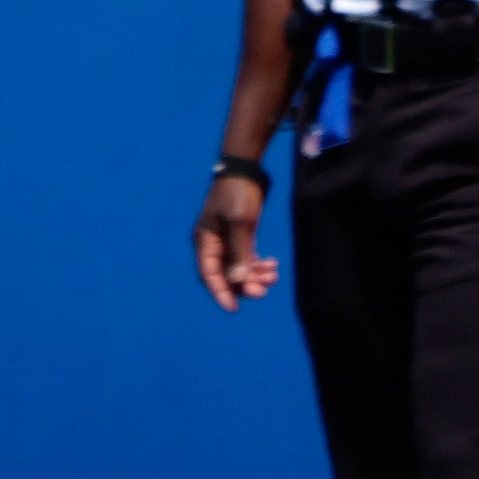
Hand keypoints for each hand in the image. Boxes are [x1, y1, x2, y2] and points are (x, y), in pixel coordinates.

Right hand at [192, 172, 278, 310]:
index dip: (221, 293)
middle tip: (265, 290)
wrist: (247, 170)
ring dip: (254, 275)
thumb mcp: (239, 222)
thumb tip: (237, 280)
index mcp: (205, 242)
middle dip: (244, 284)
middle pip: (226, 274)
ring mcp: (226, 240)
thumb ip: (238, 251)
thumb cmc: (239, 193)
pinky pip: (246, 258)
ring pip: (238, 267)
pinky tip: (273, 266)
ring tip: (274, 276)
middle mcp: (213, 244)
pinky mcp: (239, 235)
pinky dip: (258, 265)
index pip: (209, 275)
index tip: (234, 308)